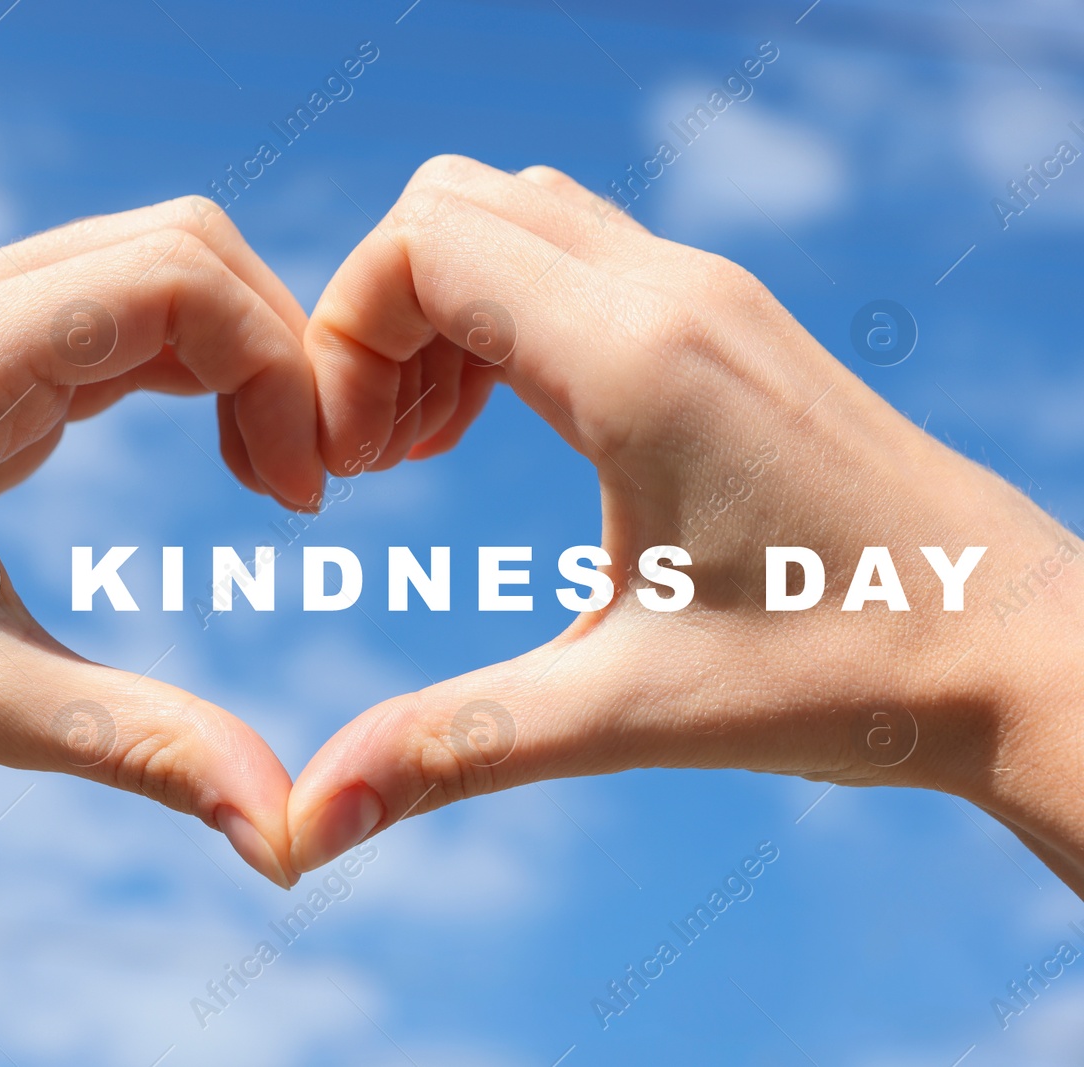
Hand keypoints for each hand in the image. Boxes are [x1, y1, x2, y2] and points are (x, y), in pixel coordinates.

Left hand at [0, 196, 320, 1061]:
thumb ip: (147, 745)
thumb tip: (287, 836)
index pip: (171, 276)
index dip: (275, 368)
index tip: (304, 496)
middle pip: (178, 244)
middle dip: (276, 347)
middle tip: (307, 481)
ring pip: (151, 268)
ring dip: (240, 355)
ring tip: (276, 476)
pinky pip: (113, 318)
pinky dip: (194, 370)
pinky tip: (227, 456)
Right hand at [286, 155, 1083, 893]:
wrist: (1023, 648)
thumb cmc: (847, 672)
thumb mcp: (626, 712)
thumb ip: (450, 748)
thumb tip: (311, 824)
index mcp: (636, 359)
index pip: (422, 245)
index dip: (342, 340)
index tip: (351, 468)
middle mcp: (673, 291)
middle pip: (450, 207)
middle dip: (374, 319)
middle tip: (382, 458)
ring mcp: (709, 292)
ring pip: (512, 217)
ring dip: (440, 312)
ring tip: (432, 449)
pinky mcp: (729, 318)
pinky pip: (572, 255)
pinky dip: (503, 314)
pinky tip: (510, 430)